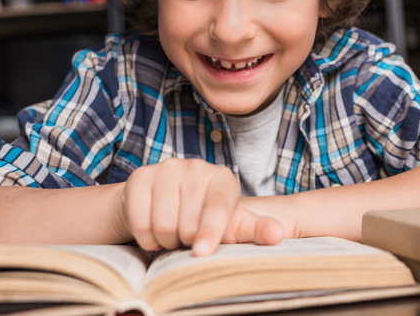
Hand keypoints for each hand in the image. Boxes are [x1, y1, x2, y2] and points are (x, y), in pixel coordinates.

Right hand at [113, 158, 283, 254]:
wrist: (159, 206)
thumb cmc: (202, 218)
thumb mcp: (231, 225)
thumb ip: (255, 230)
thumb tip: (278, 234)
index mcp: (222, 178)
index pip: (218, 208)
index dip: (210, 232)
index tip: (203, 253)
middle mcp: (196, 167)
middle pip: (188, 223)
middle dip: (185, 241)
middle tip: (185, 237)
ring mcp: (167, 168)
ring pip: (163, 223)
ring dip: (165, 240)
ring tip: (171, 234)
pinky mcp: (140, 176)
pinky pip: (140, 220)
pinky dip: (145, 237)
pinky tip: (152, 231)